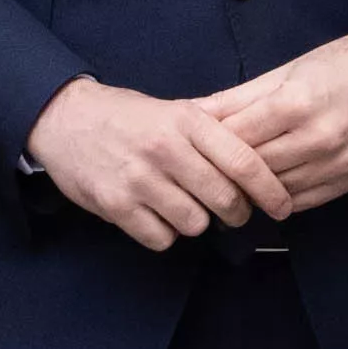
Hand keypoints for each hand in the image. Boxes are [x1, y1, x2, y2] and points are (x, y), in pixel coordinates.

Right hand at [28, 76, 291, 250]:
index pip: (245, 162)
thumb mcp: (174, 109)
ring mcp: (139, 179)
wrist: (63, 118)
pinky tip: (156, 213)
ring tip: (183, 204)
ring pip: (195, 223)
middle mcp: (166, 149)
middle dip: (236, 212)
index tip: (283, 207)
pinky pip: (161, 238)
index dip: (271, 191)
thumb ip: (214, 132)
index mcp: (187, 121)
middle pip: (226, 200)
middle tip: (232, 211)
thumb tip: (265, 159)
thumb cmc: (127, 117)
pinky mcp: (115, 205)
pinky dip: (164, 233)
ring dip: (196, 221)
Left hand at [199, 25, 347, 216]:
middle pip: (252, 167)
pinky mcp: (347, 181)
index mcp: (296, 104)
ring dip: (251, 185)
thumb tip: (192, 112)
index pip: (236, 137)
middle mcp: (317, 139)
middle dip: (226, 167)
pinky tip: (268, 184)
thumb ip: (237, 98)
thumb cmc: (340, 64)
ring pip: (274, 190)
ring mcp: (335, 164)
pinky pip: (300, 202)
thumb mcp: (285, 70)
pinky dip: (279, 196)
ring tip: (234, 176)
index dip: (210, 142)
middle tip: (206, 165)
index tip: (194, 144)